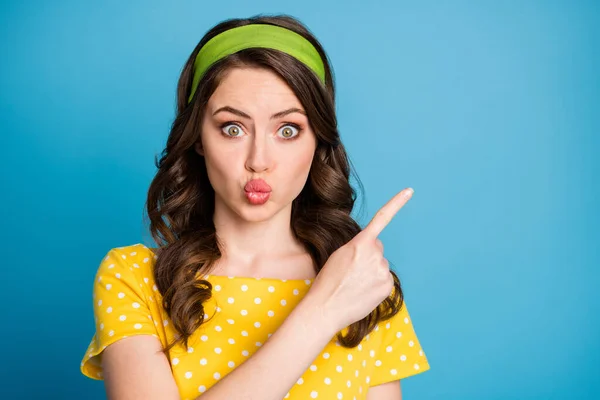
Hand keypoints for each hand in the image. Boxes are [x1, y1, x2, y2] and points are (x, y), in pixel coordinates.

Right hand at [308, 188, 413, 332]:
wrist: (326, 307)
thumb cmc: (328, 281)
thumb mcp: (339, 255)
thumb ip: (358, 246)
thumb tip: (374, 250)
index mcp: (361, 243)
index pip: (382, 218)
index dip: (397, 203)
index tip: (409, 191)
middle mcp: (375, 255)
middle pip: (377, 248)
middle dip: (368, 256)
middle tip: (352, 270)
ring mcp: (382, 271)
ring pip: (380, 265)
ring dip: (371, 272)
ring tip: (355, 283)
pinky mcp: (387, 286)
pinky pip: (384, 279)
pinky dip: (376, 284)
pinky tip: (363, 291)